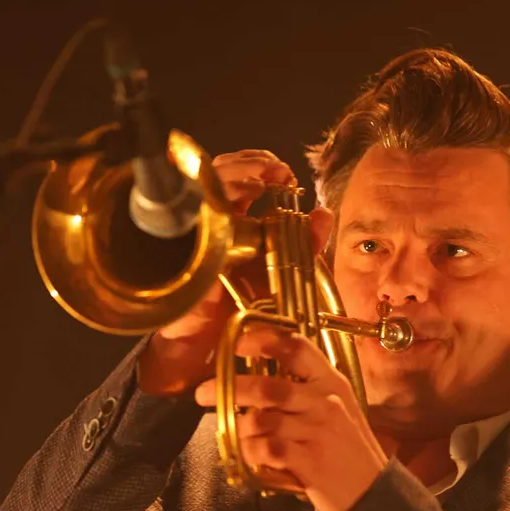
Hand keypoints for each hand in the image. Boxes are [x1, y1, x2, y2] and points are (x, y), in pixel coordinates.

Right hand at [137, 150, 333, 394]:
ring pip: (202, 185)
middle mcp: (208, 222)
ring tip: (258, 182)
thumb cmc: (236, 311)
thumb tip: (323, 214)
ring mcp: (193, 234)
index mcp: (230, 221)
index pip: (237, 175)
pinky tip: (238, 204)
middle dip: (247, 163)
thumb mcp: (278, 273)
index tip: (284, 172)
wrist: (205, 347)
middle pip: (217, 172)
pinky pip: (193, 217)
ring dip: (232, 176)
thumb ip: (303, 244)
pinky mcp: (185, 250)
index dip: (259, 164)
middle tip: (274, 170)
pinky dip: (214, 205)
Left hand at [192, 327, 387, 510]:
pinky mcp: (309, 461)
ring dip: (239, 428)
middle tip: (203, 393)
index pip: (297, 348)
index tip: (236, 343)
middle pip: (267, 387)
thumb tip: (253, 380)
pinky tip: (250, 455)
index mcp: (331, 382)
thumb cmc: (346, 448)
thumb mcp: (335, 408)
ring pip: (260, 421)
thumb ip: (302, 390)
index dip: (263, 340)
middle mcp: (325, 402)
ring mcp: (318, 431)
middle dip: (229, 388)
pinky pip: (265, 449)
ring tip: (235, 435)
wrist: (373, 492)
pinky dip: (249, 451)